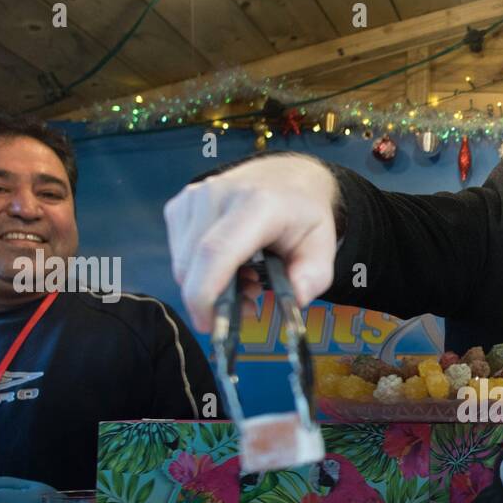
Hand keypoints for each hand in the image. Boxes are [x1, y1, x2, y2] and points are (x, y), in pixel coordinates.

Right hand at [163, 154, 338, 331]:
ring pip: (183, 264)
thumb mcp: (323, 246)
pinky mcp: (180, 206)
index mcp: (257, 204)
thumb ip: (314, 277)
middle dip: (211, 300)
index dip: (205, 293)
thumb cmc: (302, 215)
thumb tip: (296, 297)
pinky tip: (230, 265)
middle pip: (193, 264)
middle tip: (247, 304)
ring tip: (246, 279)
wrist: (285, 177)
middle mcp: (218, 194)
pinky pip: (179, 254)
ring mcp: (194, 197)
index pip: (215, 252)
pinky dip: (200, 271)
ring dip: (207, 285)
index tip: (209, 324)